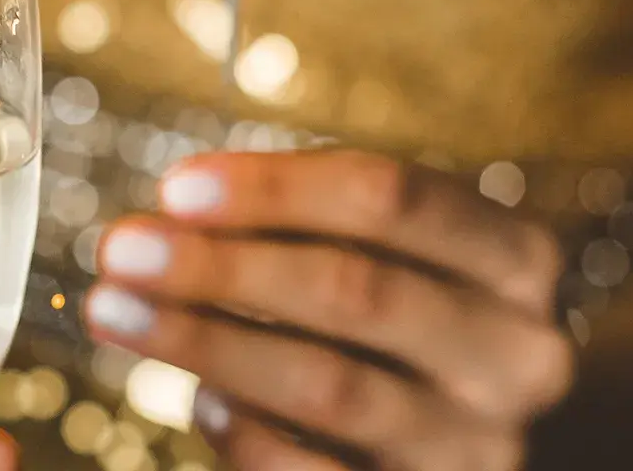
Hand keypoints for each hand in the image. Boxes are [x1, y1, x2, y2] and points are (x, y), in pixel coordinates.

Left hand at [86, 151, 572, 469]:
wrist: (474, 429)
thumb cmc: (405, 314)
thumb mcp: (394, 250)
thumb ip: (309, 222)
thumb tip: (175, 214)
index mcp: (515, 258)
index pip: (392, 197)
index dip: (276, 189)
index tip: (175, 187)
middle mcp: (516, 353)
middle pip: (355, 289)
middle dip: (222, 266)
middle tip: (121, 248)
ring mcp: (479, 443)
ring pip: (328, 385)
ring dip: (205, 341)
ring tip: (115, 310)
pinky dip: (246, 434)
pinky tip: (198, 400)